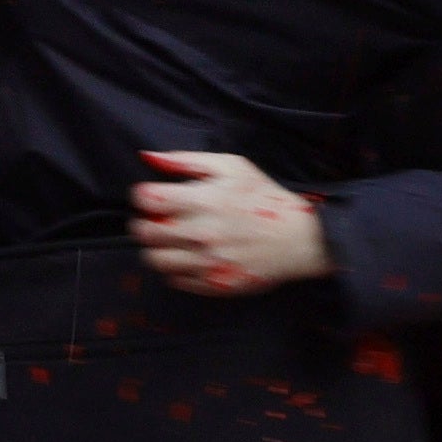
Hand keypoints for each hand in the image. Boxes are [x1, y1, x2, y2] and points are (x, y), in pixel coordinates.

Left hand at [129, 151, 330, 294]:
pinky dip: (174, 268)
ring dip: (155, 248)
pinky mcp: (215, 284)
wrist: (298, 238)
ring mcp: (209, 262)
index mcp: (205, 200)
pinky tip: (187, 256)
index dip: (143, 196)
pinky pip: (175, 280)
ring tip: (169, 240)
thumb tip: (148, 157)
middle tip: (155, 220)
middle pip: (145, 233)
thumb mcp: (231, 166)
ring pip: (155, 260)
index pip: (148, 200)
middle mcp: (203, 233)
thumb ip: (186, 160)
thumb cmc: (263, 196)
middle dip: (144, 223)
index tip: (151, 197)